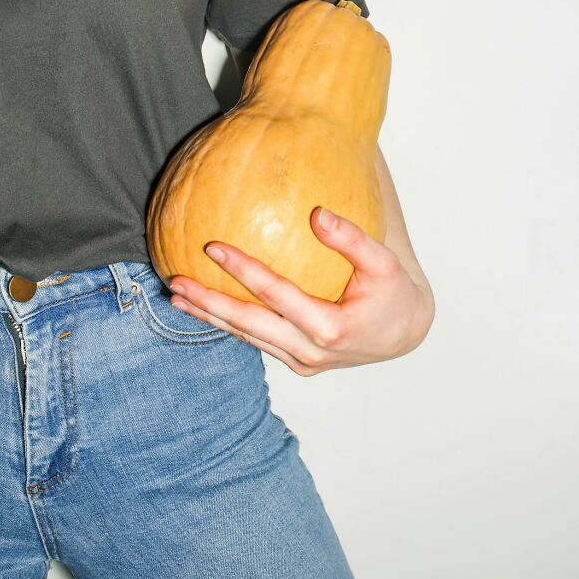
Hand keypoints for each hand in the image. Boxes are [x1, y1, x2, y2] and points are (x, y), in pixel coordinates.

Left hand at [167, 206, 434, 376]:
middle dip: (208, 304)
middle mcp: (310, 352)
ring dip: (210, 317)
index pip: (276, 296)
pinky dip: (230, 323)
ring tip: (175, 297)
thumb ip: (352, 239)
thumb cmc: (393, 291)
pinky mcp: (298, 364)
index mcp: (330, 328)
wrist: (404, 333)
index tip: (213, 247)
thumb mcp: (384, 262)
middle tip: (174, 282)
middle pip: (248, 326)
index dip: (243, 271)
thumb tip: (316, 213)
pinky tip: (204, 305)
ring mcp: (302, 363)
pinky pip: (257, 341)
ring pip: (247, 338)